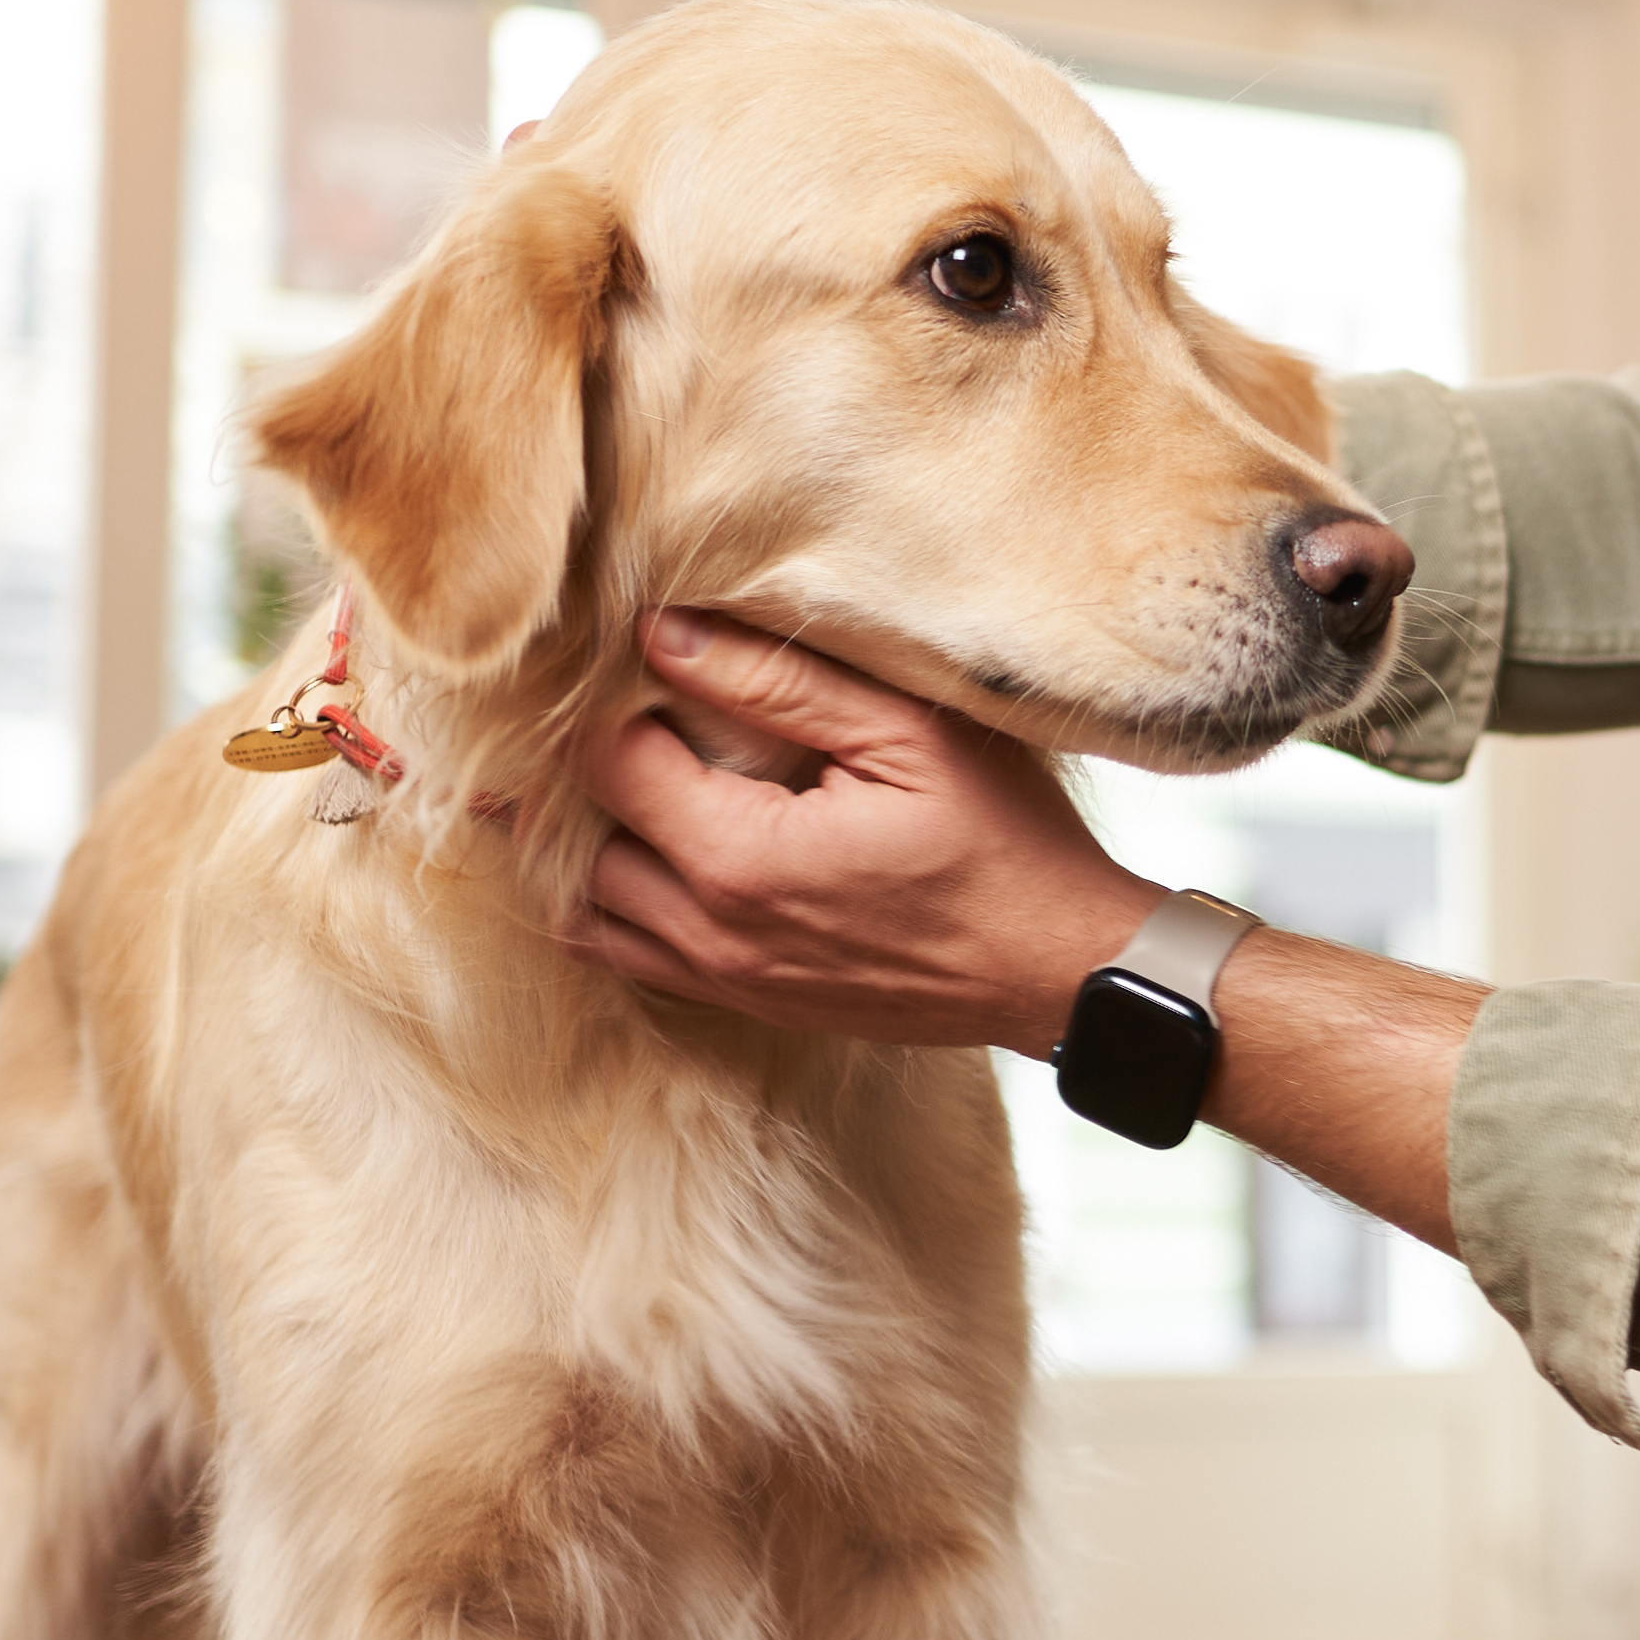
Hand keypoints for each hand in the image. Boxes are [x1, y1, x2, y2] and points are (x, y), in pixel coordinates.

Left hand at [565, 614, 1152, 1049]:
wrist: (1060, 970)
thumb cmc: (1004, 845)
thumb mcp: (906, 736)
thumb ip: (777, 684)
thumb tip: (665, 635)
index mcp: (741, 857)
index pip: (608, 765)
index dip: (603, 703)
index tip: (632, 661)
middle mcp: (714, 932)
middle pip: (580, 845)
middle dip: (587, 778)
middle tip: (625, 715)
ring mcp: (730, 980)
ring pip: (591, 915)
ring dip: (592, 849)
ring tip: (623, 787)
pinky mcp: (753, 1005)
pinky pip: (635, 960)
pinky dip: (619, 906)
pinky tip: (657, 856)